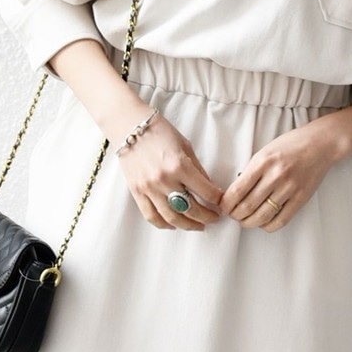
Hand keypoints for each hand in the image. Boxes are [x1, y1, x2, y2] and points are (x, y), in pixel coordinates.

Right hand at [116, 113, 226, 230]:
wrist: (129, 126)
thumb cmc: (160, 132)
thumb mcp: (185, 147)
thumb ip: (197, 169)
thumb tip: (210, 189)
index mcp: (180, 166)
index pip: (206, 192)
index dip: (217, 200)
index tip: (222, 203)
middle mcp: (164, 180)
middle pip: (191, 209)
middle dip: (207, 216)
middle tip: (214, 218)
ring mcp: (149, 188)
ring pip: (173, 218)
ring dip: (189, 225)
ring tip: (198, 226)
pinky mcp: (137, 192)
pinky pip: (152, 216)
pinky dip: (164, 224)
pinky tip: (174, 225)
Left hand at [220, 125, 336, 230]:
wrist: (320, 144)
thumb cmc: (290, 146)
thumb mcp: (265, 152)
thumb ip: (252, 171)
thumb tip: (235, 193)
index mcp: (263, 162)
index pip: (237, 191)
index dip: (226, 204)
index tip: (223, 207)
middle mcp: (275, 176)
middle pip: (247, 207)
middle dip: (235, 215)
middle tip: (233, 215)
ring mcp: (289, 188)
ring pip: (262, 216)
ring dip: (249, 223)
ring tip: (245, 221)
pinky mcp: (301, 198)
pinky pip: (281, 220)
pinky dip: (268, 226)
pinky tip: (264, 222)